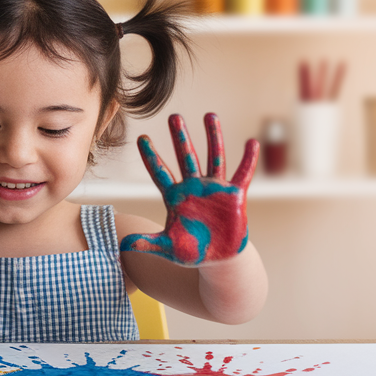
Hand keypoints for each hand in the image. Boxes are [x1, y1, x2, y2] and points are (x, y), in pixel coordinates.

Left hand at [122, 113, 258, 265]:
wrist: (218, 259)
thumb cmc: (192, 251)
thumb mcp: (167, 248)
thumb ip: (147, 243)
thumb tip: (123, 244)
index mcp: (175, 197)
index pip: (160, 172)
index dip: (151, 156)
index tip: (141, 138)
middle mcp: (194, 187)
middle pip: (186, 157)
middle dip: (180, 137)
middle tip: (174, 116)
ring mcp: (214, 189)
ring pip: (213, 157)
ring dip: (213, 137)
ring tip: (210, 115)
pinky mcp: (234, 195)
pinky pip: (242, 174)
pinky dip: (248, 159)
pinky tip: (251, 142)